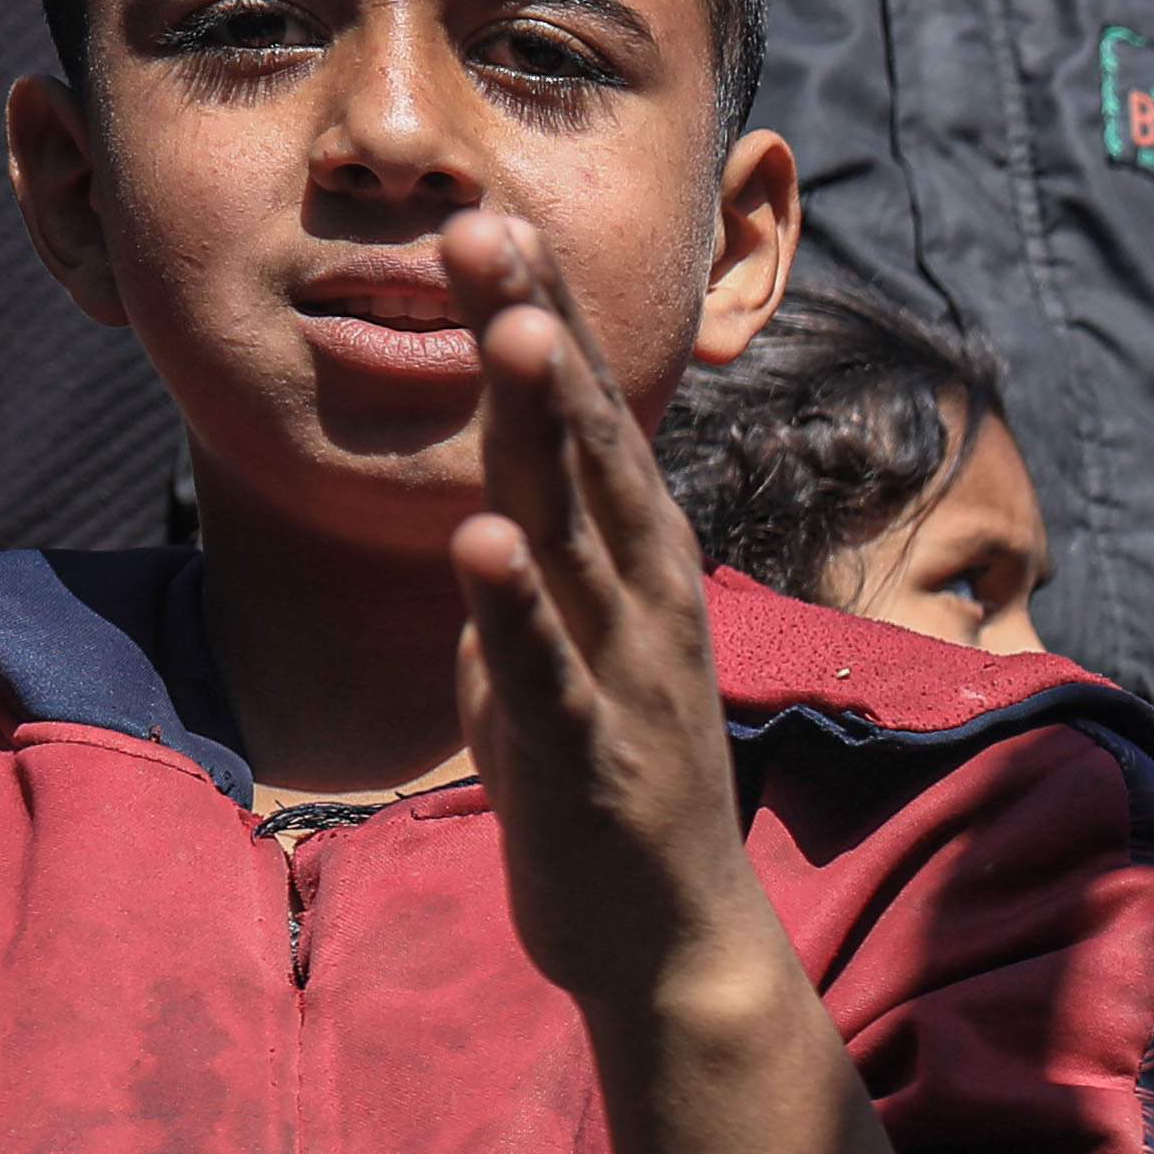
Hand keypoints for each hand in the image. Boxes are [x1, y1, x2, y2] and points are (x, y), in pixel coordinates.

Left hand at [440, 211, 790, 1028]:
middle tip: (492, 224)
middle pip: (588, 442)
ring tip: (516, 338)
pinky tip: (485, 539)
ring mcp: (624, 670)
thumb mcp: (567, 634)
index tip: (489, 212)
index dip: (539, 313)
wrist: (668, 941)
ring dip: (552, 432)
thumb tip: (502, 472)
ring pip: (583, 532)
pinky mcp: (588, 754)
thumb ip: (542, 549)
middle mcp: (643, 595)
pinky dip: (517, 604)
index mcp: (632, 560)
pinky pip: (547, 667)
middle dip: (541, 331)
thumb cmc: (608, 778)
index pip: (583, 416)